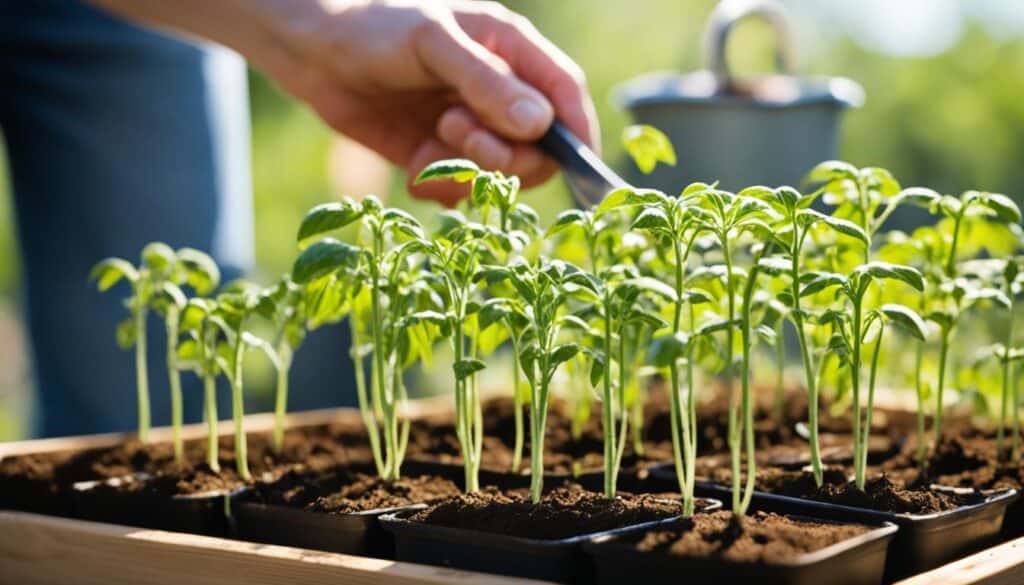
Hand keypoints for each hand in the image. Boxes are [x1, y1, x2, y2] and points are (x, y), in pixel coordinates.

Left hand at [249, 0, 598, 204]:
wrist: (310, 53)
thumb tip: (540, 123)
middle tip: (456, 132)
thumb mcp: (431, 44)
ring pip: (500, 175)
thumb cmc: (373, 28)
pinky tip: (412, 163)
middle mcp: (498, 92)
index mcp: (510, 50)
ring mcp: (470, 127)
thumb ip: (485, 82)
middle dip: (504, 154)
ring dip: (468, 170)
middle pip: (539, 147)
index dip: (575, 130)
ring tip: (430, 141)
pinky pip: (460, 189)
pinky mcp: (438, 156)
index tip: (574, 161)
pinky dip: (439, 186)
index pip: (564, 93)